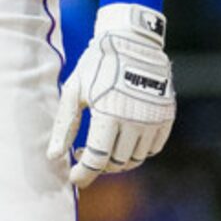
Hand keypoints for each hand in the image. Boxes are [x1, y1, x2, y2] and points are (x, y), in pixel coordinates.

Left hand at [49, 3, 174, 189]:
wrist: (132, 42)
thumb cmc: (97, 65)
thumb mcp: (74, 91)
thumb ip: (65, 125)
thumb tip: (54, 157)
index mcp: (109, 115)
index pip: (97, 159)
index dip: (84, 173)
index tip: (74, 178)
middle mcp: (136, 121)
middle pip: (116, 163)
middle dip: (98, 166)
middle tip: (84, 155)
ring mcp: (155, 120)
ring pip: (136, 158)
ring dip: (117, 161)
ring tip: (102, 148)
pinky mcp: (167, 116)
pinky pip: (153, 148)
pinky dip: (138, 152)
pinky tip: (122, 141)